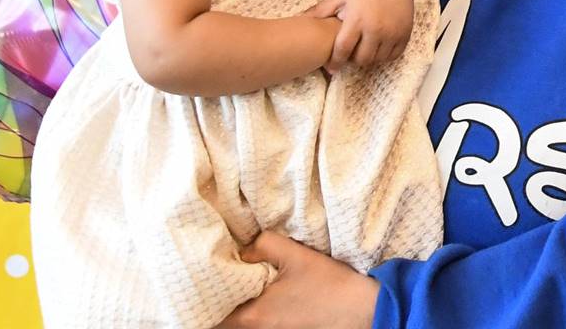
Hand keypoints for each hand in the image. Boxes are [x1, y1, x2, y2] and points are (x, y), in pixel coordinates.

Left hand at [214, 232, 377, 328]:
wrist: (362, 309)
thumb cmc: (329, 284)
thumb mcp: (295, 255)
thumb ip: (262, 245)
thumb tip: (242, 249)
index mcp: (252, 314)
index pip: (212, 311)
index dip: (205, 291)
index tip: (203, 273)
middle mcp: (256, 328)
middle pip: (224, 316)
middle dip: (220, 294)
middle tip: (219, 270)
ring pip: (240, 317)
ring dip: (237, 299)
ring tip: (239, 275)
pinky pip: (257, 318)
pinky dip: (252, 305)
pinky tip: (262, 286)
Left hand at [309, 0, 415, 69]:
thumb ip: (321, 11)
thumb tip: (298, 19)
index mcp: (357, 19)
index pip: (343, 49)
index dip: (335, 62)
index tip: (331, 68)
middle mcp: (376, 27)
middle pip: (362, 59)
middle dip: (353, 60)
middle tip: (350, 55)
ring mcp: (392, 31)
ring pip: (378, 60)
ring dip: (369, 59)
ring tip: (364, 50)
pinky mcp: (405, 33)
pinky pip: (393, 55)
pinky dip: (385, 56)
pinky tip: (378, 47)